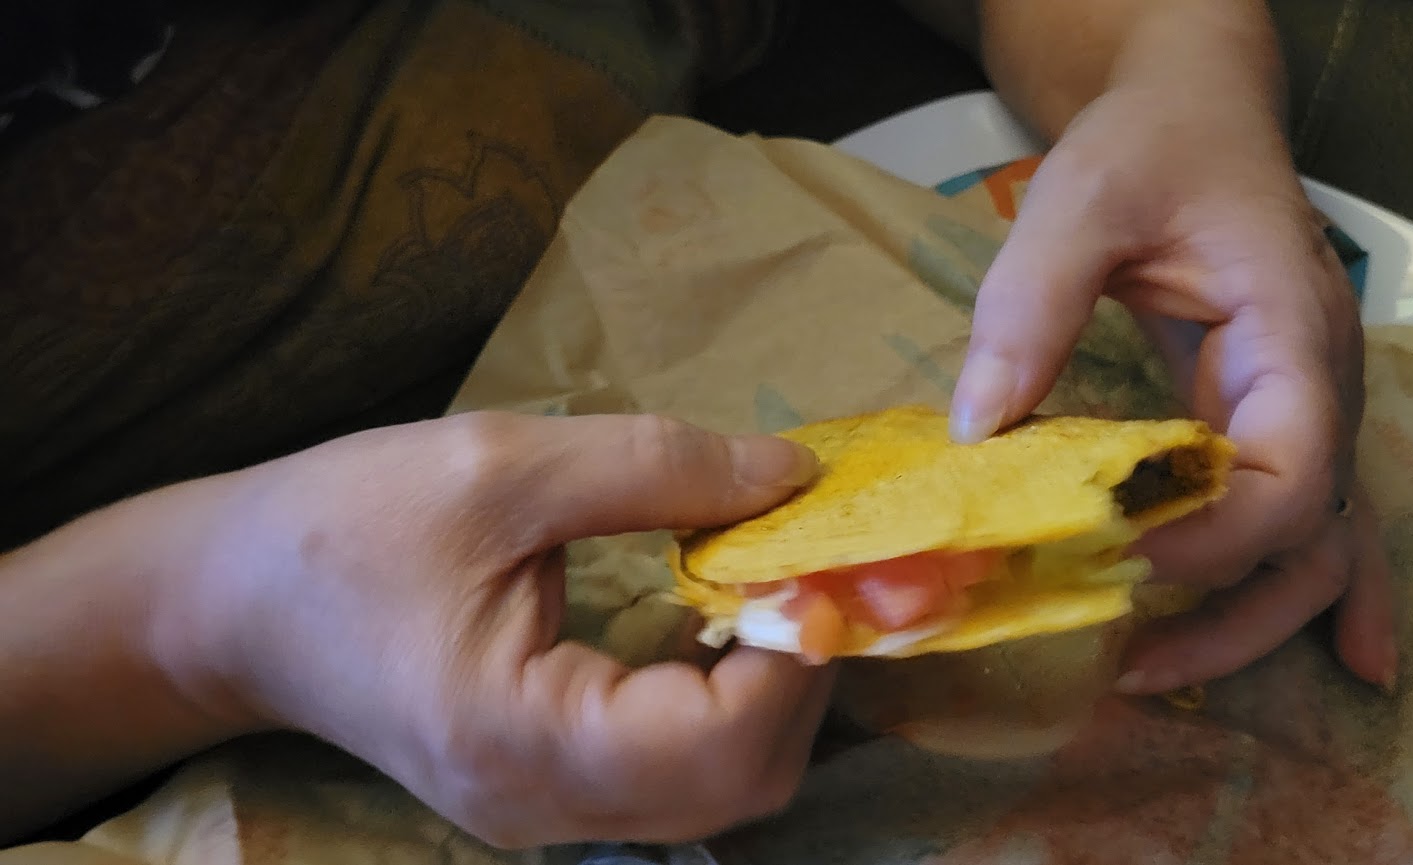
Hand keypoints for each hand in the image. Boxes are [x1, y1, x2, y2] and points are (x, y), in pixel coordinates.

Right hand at [161, 412, 833, 846]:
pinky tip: (725, 621)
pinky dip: (732, 703)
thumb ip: (658, 468)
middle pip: (743, 781)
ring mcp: (547, 813)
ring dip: (779, 689)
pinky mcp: (551, 791)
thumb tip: (793, 477)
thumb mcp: (499, 464)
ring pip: (723, 789)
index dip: (798, 649)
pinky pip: (680, 774)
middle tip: (820, 565)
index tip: (824, 552)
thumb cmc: (343, 526)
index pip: (719, 739)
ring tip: (779, 583)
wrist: (229, 601)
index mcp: (521, 736)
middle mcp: (543, 806)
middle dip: (806, 671)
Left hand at [950, 84, 1397, 694]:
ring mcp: (1311, 411)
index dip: (1217, 531)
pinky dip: (1327, 592)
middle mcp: (1322, 384)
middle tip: (1130, 667)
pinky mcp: (1279, 424)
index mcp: (1289, 327)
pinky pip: (1320, 521)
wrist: (1199, 117)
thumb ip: (1031, 303)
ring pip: (1321, 545)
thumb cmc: (1151, 146)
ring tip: (1162, 676)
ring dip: (1256, 621)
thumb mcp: (1080, 197)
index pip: (1290, 462)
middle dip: (1232, 612)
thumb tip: (978, 431)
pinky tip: (1353, 661)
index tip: (1122, 555)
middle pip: (1314, 532)